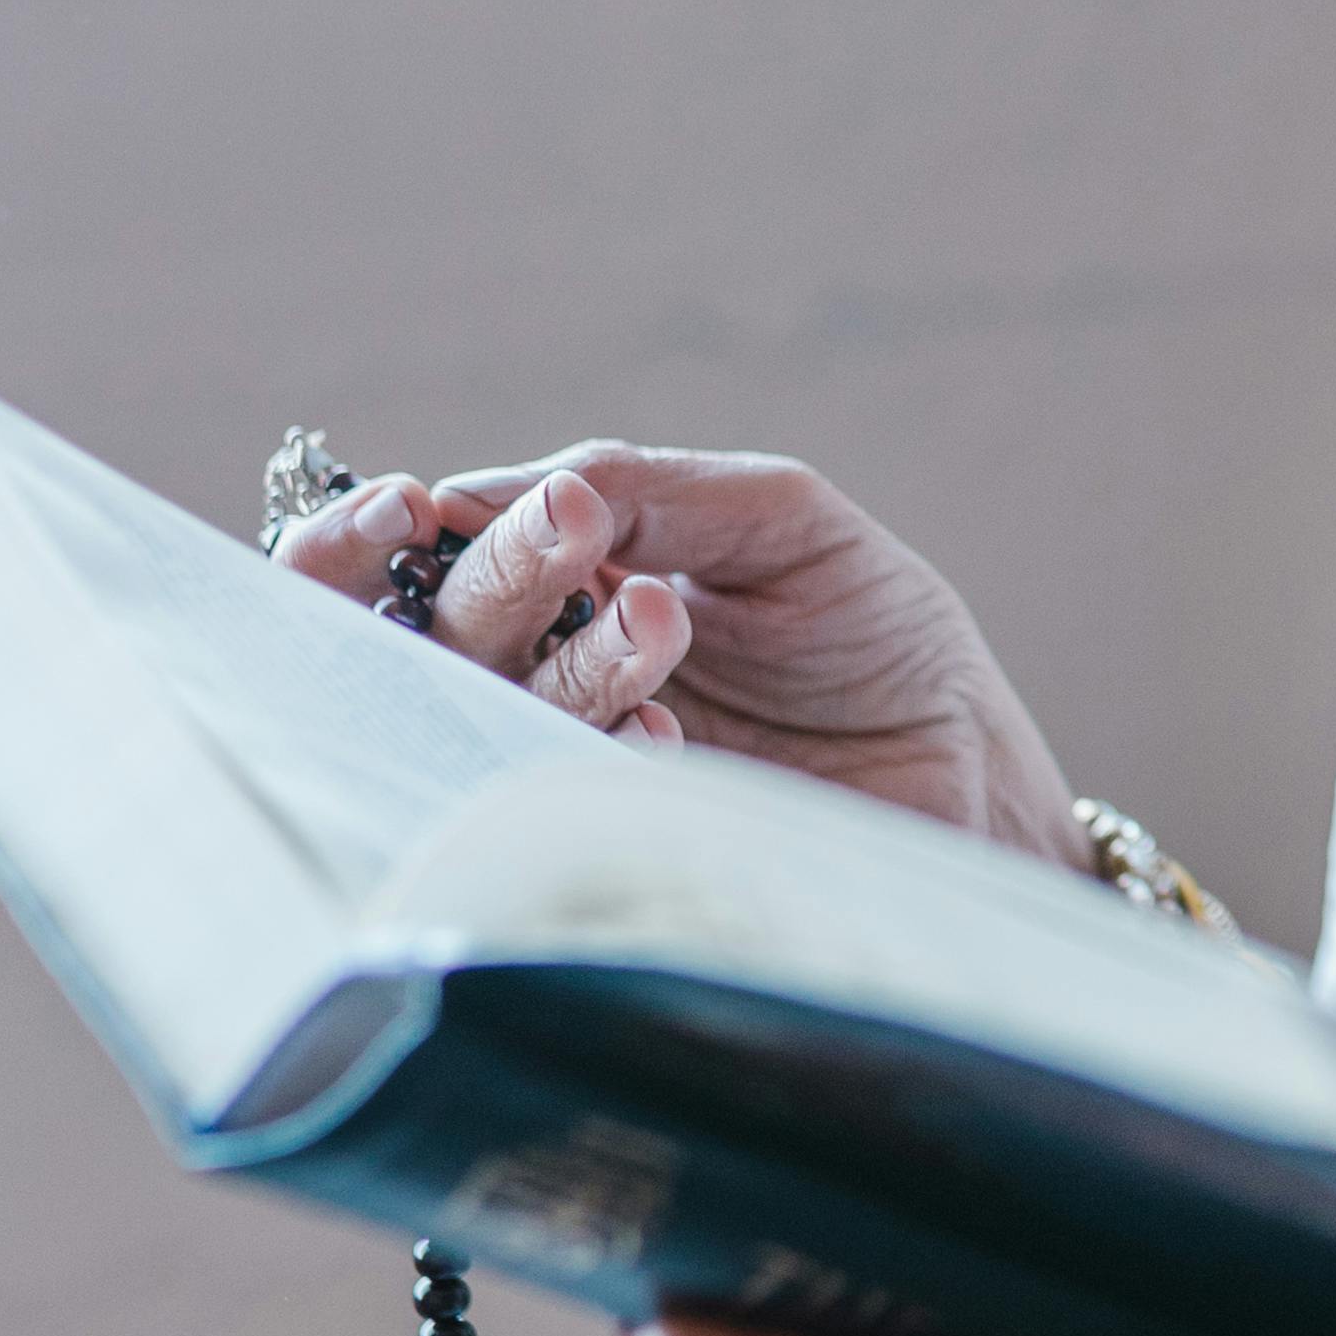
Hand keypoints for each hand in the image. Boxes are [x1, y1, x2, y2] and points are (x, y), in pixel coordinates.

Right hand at [277, 445, 1077, 872]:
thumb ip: (644, 490)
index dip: (367, 531)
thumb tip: (478, 489)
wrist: (968, 758)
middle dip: (494, 575)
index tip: (419, 506)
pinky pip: (561, 805)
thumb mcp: (774, 517)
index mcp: (550, 582)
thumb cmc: (868, 624)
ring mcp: (569, 767)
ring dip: (563, 661)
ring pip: (487, 721)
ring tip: (664, 617)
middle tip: (580, 530)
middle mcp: (532, 676)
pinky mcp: (619, 846)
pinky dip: (603, 754)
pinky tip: (670, 736)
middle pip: (429, 635)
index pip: (402, 557)